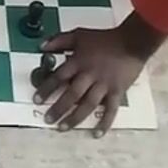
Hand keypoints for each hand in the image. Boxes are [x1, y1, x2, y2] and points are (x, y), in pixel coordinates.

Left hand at [34, 12, 164, 135]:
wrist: (131, 41)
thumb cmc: (104, 39)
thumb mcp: (78, 35)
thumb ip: (59, 40)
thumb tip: (41, 46)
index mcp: (79, 62)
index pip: (59, 77)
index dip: (46, 88)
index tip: (37, 99)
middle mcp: (89, 75)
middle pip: (71, 94)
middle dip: (58, 107)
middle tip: (47, 119)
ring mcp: (104, 85)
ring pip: (87, 104)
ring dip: (75, 117)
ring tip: (63, 127)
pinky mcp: (117, 91)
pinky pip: (111, 109)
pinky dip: (104, 122)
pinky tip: (97, 133)